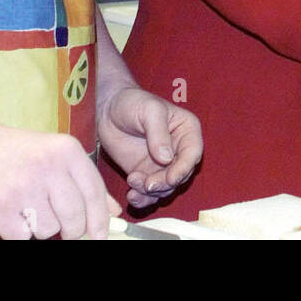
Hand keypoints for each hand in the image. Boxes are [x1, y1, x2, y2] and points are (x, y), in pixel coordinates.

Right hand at [0, 125, 119, 239]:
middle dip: (73, 230)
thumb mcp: (61, 157)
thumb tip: (114, 212)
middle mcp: (47, 166)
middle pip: (74, 217)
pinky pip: (23, 237)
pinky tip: (16, 215)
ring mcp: (22, 186)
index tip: (100, 236)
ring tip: (33, 210)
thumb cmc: (27, 156)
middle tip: (66, 228)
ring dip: (43, 228)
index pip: (94, 193)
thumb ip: (89, 184)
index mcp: (67, 152)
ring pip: (49, 230)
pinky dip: (22, 233)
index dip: (100, 220)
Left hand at [98, 87, 203, 208]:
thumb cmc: (132, 102)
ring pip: (166, 187)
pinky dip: (143, 198)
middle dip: (164, 183)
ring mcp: (163, 165)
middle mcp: (179, 150)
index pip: (192, 154)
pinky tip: (132, 196)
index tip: (170, 178)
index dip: (183, 169)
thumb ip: (158, 133)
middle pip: (180, 175)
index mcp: (187, 130)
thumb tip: (166, 158)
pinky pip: (150, 193)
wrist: (108, 110)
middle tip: (146, 184)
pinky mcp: (146, 174)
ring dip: (151, 191)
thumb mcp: (149, 111)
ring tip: (133, 181)